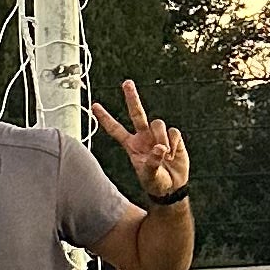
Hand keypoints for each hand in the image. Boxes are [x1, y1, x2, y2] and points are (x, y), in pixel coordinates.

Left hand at [95, 81, 188, 202]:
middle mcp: (143, 136)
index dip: (105, 118)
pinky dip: (175, 143)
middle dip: (132, 98)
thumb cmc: (155, 182)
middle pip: (137, 113)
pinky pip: (174, 132)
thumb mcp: (149, 176)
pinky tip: (174, 154)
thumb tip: (160, 148)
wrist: (172, 186)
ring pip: (158, 123)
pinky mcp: (173, 137)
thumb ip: (152, 162)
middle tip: (126, 83)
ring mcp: (158, 135)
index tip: (94, 106)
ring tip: (166, 155)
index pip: (115, 129)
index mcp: (131, 145)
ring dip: (162, 139)